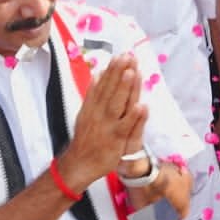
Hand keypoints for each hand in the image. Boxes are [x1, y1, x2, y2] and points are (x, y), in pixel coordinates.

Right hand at [59, 53, 147, 186]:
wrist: (79, 163)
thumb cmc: (87, 138)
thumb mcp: (85, 112)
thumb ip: (93, 94)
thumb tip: (98, 74)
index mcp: (93, 105)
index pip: (103, 84)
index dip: (112, 70)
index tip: (120, 55)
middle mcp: (99, 113)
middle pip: (110, 90)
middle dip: (119, 72)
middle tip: (128, 56)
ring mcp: (107, 126)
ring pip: (117, 104)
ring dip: (124, 88)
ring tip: (132, 72)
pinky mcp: (115, 139)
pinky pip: (125, 126)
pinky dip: (133, 117)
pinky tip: (141, 105)